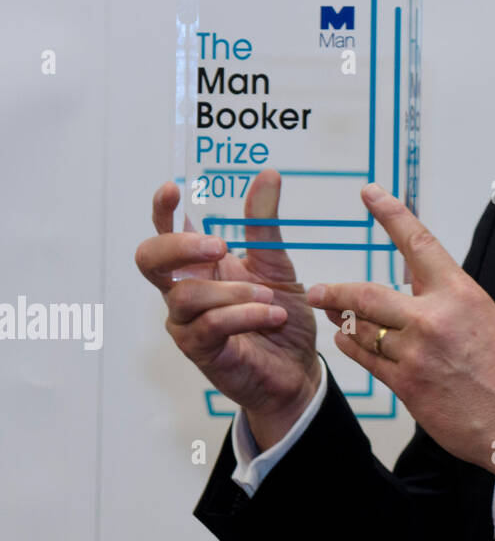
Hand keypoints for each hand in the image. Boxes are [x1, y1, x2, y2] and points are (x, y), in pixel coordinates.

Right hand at [135, 169, 320, 444]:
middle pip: (150, 260)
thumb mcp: (277, 263)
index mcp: (200, 265)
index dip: (162, 211)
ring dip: (233, 291)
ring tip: (270, 295)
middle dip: (179, 246)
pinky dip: (246, 315)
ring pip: (186, 295)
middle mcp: (185, 290)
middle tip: (220, 245)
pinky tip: (273, 315)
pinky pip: (210, 326)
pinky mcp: (200, 350)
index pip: (167, 232)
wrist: (297, 367)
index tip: (171, 189)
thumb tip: (268, 174)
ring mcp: (187, 322)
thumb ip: (264, 223)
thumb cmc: (281, 314)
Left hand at [306, 183, 494, 473]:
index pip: (418, 242)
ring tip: (330, 314)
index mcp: (460, 293)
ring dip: (342, 320)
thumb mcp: (489, 318)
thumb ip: (452, 303)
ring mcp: (416, 353)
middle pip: (368, 295)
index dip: (390, 214)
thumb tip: (427, 295)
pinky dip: (352, 347)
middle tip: (318, 289)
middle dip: (338, 291)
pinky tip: (345, 341)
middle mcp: (433, 318)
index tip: (371, 195)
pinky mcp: (407, 385)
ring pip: (363, 329)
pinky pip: (367, 361)